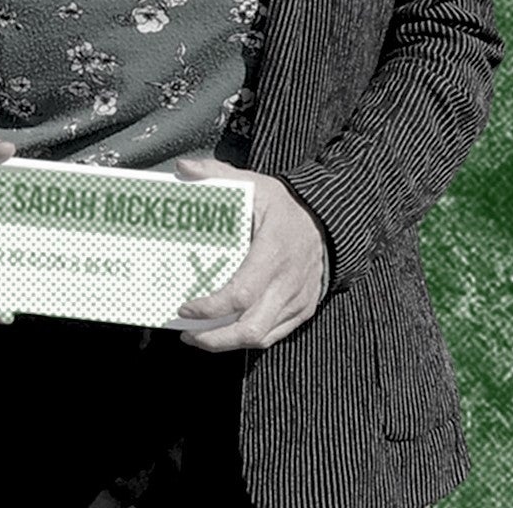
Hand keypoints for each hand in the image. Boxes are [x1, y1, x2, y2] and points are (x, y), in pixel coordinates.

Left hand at [172, 157, 327, 350]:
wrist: (328, 221)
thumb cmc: (284, 205)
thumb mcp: (253, 183)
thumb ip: (217, 174)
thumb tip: (184, 169)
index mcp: (272, 253)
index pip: (241, 294)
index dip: (211, 308)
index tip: (185, 308)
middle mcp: (287, 283)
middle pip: (251, 328)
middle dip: (216, 339)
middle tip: (187, 333)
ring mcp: (297, 300)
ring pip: (262, 337)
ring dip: (228, 343)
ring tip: (200, 337)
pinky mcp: (303, 309)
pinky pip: (275, 334)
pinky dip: (249, 339)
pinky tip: (227, 333)